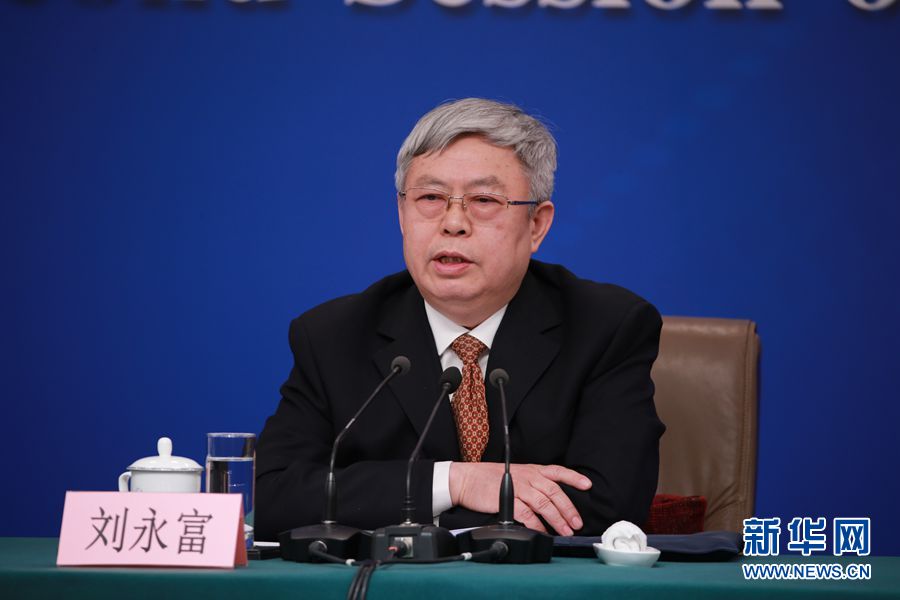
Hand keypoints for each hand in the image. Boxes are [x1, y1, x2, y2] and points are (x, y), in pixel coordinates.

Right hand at [449, 462, 591, 535]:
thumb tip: (550, 501)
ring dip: (557, 519)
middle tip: (577, 523)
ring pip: (544, 504)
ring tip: (565, 531)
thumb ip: (532, 484)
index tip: (587, 485)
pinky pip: (527, 514)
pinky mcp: (508, 499)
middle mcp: (528, 476)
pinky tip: (543, 532)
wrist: (466, 479)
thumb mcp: (515, 474)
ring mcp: (518, 487)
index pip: (558, 471)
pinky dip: (537, 525)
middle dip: (568, 509)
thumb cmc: (489, 478)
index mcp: (532, 470)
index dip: (574, 477)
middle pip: (554, 492)